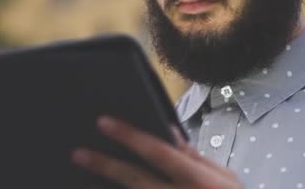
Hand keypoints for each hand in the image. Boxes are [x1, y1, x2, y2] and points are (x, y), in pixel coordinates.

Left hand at [71, 116, 242, 188]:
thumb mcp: (226, 180)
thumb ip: (196, 158)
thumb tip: (170, 134)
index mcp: (199, 180)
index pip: (159, 152)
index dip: (129, 136)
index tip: (104, 122)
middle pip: (135, 179)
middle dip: (106, 165)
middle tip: (78, 153)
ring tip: (85, 177)